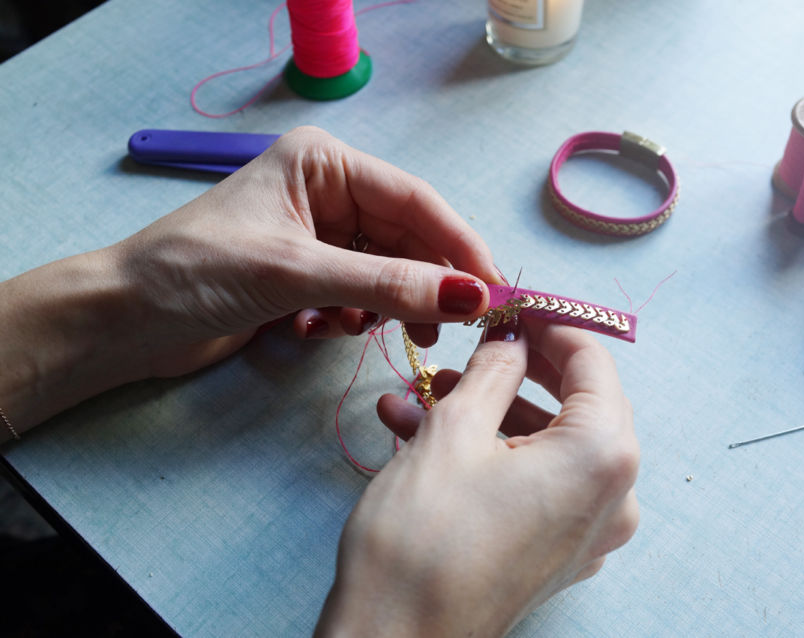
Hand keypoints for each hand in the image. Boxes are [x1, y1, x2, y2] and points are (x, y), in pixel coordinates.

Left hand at [115, 126, 500, 377]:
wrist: (124, 320)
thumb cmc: (198, 273)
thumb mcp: (298, 272)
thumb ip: (388, 284)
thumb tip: (470, 297)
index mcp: (325, 163)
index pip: (415, 201)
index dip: (460, 246)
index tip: (495, 292)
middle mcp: (327, 192)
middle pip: (407, 238)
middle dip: (424, 284)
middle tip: (447, 328)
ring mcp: (318, 235)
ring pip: (387, 271)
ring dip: (383, 305)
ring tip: (367, 331)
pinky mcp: (307, 274)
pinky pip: (360, 294)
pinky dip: (351, 317)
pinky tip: (317, 329)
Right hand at [316, 319, 640, 636]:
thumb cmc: (423, 540)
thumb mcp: (454, 430)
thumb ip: (494, 369)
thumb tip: (511, 337)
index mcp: (603, 455)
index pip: (592, 360)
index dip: (546, 324)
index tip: (508, 306)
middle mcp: (614, 497)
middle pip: (575, 403)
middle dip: (514, 369)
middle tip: (470, 345)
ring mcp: (589, 533)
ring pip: (546, 443)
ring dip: (487, 412)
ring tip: (421, 394)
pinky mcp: (557, 554)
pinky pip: (535, 482)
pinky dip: (491, 453)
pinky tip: (424, 435)